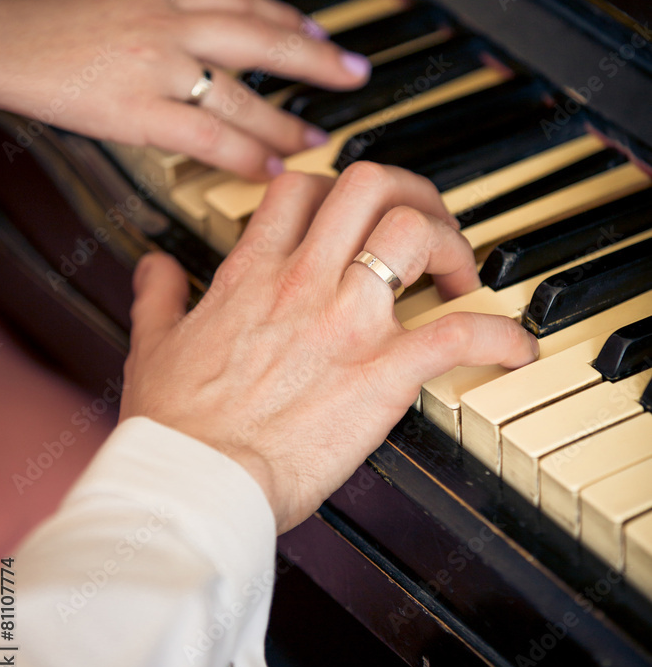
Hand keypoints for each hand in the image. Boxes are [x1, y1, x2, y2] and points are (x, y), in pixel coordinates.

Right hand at [0, 0, 370, 180]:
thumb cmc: (50, 33)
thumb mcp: (116, 10)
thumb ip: (163, 25)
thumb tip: (201, 49)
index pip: (242, 1)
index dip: (289, 18)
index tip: (321, 34)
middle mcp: (169, 26)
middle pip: (260, 36)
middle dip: (315, 58)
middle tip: (355, 74)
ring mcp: (156, 67)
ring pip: (240, 93)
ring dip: (285, 120)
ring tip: (317, 139)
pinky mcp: (137, 110)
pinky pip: (206, 135)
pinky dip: (245, 153)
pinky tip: (270, 168)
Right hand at [119, 163, 537, 532]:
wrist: (195, 481)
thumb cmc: (176, 425)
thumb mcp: (153, 345)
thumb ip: (160, 295)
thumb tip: (155, 268)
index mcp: (253, 272)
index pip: (303, 188)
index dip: (336, 187)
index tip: (354, 214)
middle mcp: (306, 282)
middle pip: (371, 186)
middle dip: (410, 193)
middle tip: (424, 225)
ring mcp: (348, 321)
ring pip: (416, 233)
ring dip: (452, 245)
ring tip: (460, 276)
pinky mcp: (383, 372)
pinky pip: (460, 333)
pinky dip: (500, 335)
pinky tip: (514, 347)